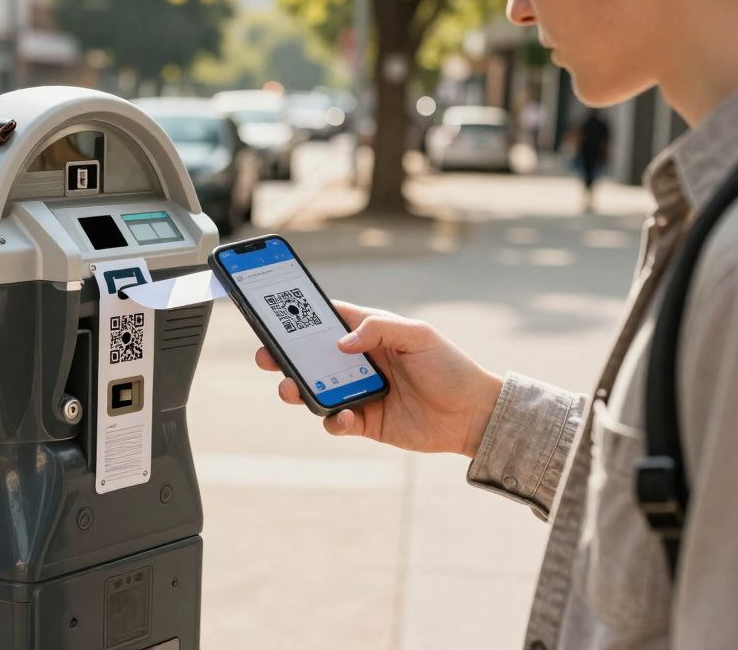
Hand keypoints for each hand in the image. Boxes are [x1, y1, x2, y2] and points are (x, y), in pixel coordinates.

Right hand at [254, 301, 503, 456]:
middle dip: (284, 356)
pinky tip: (340, 416)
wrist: (473, 414)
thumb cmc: (449, 366)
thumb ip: (379, 328)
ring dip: (297, 390)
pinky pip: (336, 422)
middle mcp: (358, 362)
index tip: (275, 315)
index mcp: (370, 334)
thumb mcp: (418, 335)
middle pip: (311, 357)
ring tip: (289, 389)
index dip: (300, 317)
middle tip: (264, 356)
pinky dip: (332, 420)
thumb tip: (341, 341)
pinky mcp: (365, 422)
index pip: (328, 320)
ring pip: (315, 390)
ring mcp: (359, 393)